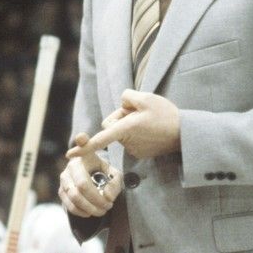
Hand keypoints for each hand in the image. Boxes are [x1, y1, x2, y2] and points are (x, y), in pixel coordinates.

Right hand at [58, 135, 121, 217]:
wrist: (92, 181)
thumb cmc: (104, 175)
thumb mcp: (114, 175)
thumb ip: (115, 184)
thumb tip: (107, 197)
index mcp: (86, 155)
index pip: (82, 144)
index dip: (82, 141)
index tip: (82, 138)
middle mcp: (71, 165)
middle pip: (82, 184)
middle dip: (97, 199)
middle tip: (108, 206)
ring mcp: (64, 178)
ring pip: (75, 197)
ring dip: (90, 208)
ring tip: (102, 211)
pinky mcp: (61, 191)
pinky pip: (69, 204)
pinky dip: (81, 211)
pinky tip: (90, 213)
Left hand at [66, 89, 180, 160]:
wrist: (184, 133)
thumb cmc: (165, 115)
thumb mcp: (145, 97)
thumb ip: (126, 97)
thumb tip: (120, 105)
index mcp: (126, 130)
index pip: (101, 139)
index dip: (84, 148)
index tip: (69, 155)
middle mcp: (127, 142)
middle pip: (112, 125)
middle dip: (120, 117)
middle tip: (140, 113)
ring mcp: (133, 150)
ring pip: (121, 132)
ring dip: (130, 125)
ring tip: (149, 122)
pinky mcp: (140, 153)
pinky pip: (131, 139)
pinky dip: (137, 134)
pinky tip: (151, 130)